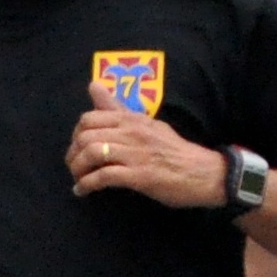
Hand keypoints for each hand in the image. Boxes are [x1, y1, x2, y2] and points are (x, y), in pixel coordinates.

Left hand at [68, 108, 228, 207]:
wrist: (204, 172)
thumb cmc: (173, 150)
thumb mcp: (147, 124)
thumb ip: (118, 109)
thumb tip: (93, 86)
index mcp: (132, 119)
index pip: (89, 118)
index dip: (76, 135)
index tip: (78, 147)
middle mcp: (132, 133)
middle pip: (86, 137)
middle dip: (73, 154)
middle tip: (75, 167)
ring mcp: (136, 154)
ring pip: (92, 153)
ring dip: (78, 169)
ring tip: (78, 179)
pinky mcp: (140, 175)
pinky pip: (104, 177)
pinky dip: (87, 185)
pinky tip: (83, 191)